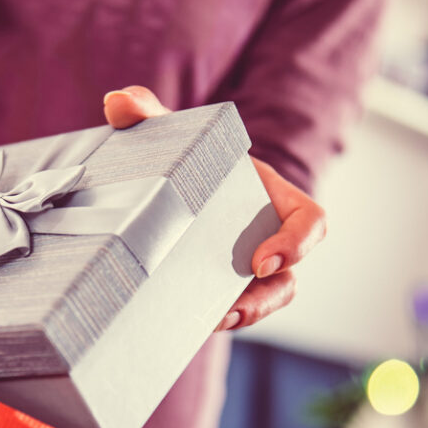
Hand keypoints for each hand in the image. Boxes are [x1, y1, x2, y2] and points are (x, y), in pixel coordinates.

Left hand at [103, 86, 326, 331]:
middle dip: (267, 296)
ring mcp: (244, 266)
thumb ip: (148, 113)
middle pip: (289, 275)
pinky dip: (218, 318)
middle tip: (233, 306)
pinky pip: (231, 309)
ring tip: (214, 321)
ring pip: (264, 299)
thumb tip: (117, 103)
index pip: (310, 221)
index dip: (298, 243)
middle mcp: (265, 235)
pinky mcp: (218, 285)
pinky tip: (195, 324)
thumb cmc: (182, 155)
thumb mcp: (171, 133)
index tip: (261, 259)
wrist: (160, 184)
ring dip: (246, 315)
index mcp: (268, 196)